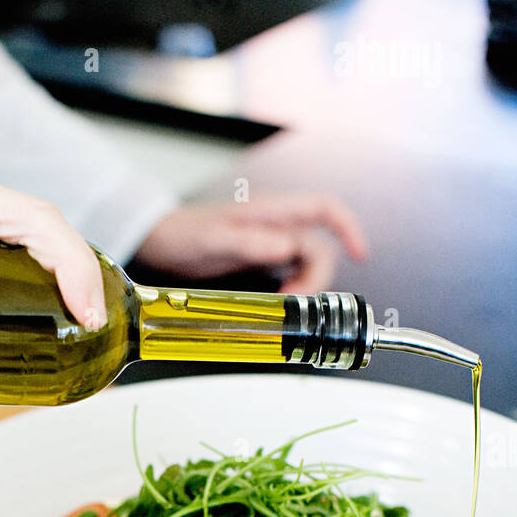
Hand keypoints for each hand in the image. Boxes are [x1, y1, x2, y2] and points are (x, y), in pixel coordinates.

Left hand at [134, 194, 367, 292]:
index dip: (348, 229)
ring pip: (306, 266)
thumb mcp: (214, 238)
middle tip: (296, 304)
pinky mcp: (259, 262)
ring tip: (284, 307)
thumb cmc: (182, 233)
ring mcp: (268, 245)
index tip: (359, 255)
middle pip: (319, 249)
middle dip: (317, 278)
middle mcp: (276, 226)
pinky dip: (292, 293)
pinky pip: (288, 276)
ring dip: (304, 290)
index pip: (325, 209)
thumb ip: (250, 242)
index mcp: (272, 212)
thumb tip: (286, 249)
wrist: (156, 243)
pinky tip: (279, 306)